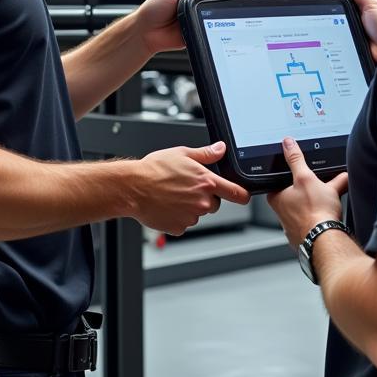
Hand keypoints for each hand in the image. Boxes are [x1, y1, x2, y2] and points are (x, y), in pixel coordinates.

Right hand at [133, 141, 249, 234]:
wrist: (132, 187)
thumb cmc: (154, 170)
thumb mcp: (182, 154)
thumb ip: (206, 154)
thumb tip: (221, 148)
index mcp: (206, 182)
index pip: (238, 194)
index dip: (243, 195)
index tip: (243, 195)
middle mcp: (202, 202)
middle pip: (214, 204)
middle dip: (205, 198)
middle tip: (187, 188)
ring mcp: (191, 217)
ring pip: (197, 214)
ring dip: (189, 207)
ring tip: (172, 195)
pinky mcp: (179, 228)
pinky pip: (183, 224)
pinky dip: (177, 217)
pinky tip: (166, 206)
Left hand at [134, 0, 254, 55]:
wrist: (144, 32)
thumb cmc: (153, 8)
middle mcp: (198, 8)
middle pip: (221, 4)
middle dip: (237, 0)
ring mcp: (199, 22)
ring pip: (219, 18)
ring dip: (230, 15)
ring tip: (245, 8)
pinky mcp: (197, 35)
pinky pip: (211, 32)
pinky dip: (218, 31)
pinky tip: (228, 27)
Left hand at [267, 137, 347, 247]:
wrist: (327, 241)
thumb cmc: (315, 213)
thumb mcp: (305, 177)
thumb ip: (296, 159)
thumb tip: (288, 144)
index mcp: (276, 199)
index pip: (281, 181)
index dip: (293, 176)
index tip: (304, 175)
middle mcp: (282, 214)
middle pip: (296, 195)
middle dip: (310, 190)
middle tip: (322, 188)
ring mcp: (294, 227)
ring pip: (307, 209)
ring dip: (319, 204)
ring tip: (331, 202)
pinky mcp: (307, 236)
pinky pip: (315, 222)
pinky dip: (323, 217)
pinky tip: (332, 215)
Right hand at [333, 0, 376, 63]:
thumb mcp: (371, 4)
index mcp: (358, 10)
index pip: (339, 3)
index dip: (331, 1)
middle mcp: (352, 22)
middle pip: (332, 17)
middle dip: (328, 17)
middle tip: (326, 17)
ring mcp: (348, 35)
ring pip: (331, 31)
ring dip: (331, 31)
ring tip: (332, 30)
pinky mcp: (346, 47)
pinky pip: (335, 45)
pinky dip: (333, 43)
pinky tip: (333, 41)